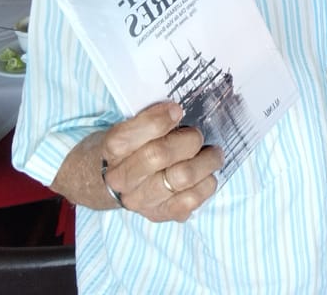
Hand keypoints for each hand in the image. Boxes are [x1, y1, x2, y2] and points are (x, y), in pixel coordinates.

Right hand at [99, 101, 222, 222]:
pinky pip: (191, 200)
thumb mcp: (131, 127)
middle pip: (159, 155)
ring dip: (206, 161)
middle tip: (198, 135)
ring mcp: (140, 200)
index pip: (129, 136)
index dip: (158, 120)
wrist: (114, 183)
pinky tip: (206, 175)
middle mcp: (122, 179)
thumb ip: (151, 119)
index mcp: (113, 150)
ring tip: (213, 154)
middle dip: (188, 140)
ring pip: (181, 178)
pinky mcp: (159, 214)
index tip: (177, 110)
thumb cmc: (131, 148)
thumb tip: (178, 111)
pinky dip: (206, 184)